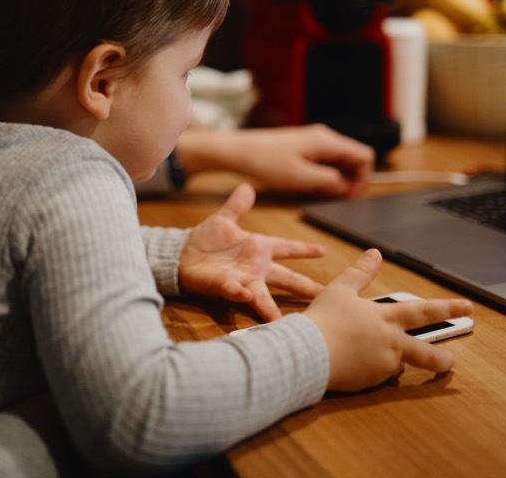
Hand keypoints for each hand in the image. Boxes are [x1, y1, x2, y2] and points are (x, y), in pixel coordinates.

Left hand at [175, 124, 373, 197]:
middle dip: (350, 180)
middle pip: (353, 158)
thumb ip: (329, 181)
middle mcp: (324, 137)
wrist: (239, 151)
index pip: (364, 156)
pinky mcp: (304, 147)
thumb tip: (345, 186)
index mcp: (327, 141)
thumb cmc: (266, 161)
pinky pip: (325, 161)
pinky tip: (311, 187)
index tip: (350, 196)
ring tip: (321, 193)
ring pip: (339, 161)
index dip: (363, 179)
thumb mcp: (301, 177)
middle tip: (336, 198)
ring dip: (336, 179)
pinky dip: (324, 175)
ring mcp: (314, 141)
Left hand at [177, 183, 324, 321]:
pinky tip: (245, 294)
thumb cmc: (205, 240)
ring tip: (282, 319)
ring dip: (271, 306)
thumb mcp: (224, 220)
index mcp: (259, 249)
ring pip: (263, 295)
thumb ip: (237, 205)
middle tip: (323, 293)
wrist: (182, 254)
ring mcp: (242, 279)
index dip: (304, 249)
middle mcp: (256, 268)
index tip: (323, 251)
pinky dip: (240, 292)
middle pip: (286, 278)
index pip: (287, 248)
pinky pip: (235, 290)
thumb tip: (247, 187)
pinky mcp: (225, 286)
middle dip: (304, 286)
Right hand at [303, 249, 472, 392]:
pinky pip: (376, 376)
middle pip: (425, 352)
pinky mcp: (368, 383)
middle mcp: (390, 343)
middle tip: (451, 361)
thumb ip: (360, 273)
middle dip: (441, 358)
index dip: (447, 307)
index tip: (468, 306)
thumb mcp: (340, 289)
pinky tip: (356, 364)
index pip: (423, 311)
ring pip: (398, 365)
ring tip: (385, 358)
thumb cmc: (323, 319)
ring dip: (397, 361)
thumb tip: (375, 253)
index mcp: (385, 318)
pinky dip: (372, 370)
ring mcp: (381, 366)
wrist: (307, 354)